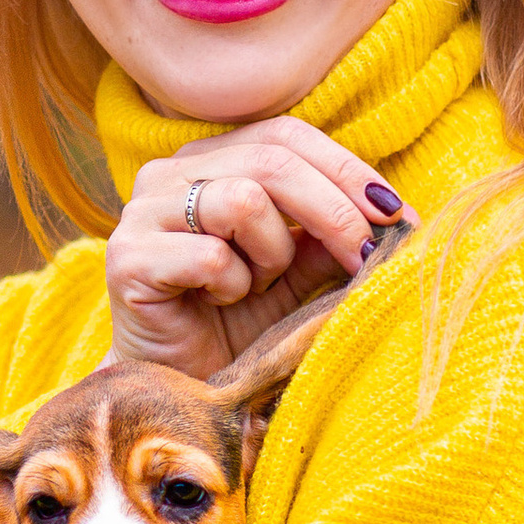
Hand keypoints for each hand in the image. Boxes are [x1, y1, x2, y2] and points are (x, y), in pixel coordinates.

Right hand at [106, 118, 408, 379]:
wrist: (179, 387)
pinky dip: (235, 285)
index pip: (286, 136)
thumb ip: (331, 235)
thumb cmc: (237, 324)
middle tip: (367, 255)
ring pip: (243, 201)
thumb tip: (395, 213)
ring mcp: (141, 211)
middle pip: (272, 161)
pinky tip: (222, 303)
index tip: (396, 213)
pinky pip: (210, 255)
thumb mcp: (299, 272)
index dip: (346, 168)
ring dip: (273, 254)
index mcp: (209, 159)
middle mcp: (168, 172)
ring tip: (259, 286)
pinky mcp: (127, 258)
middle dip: (334, 211)